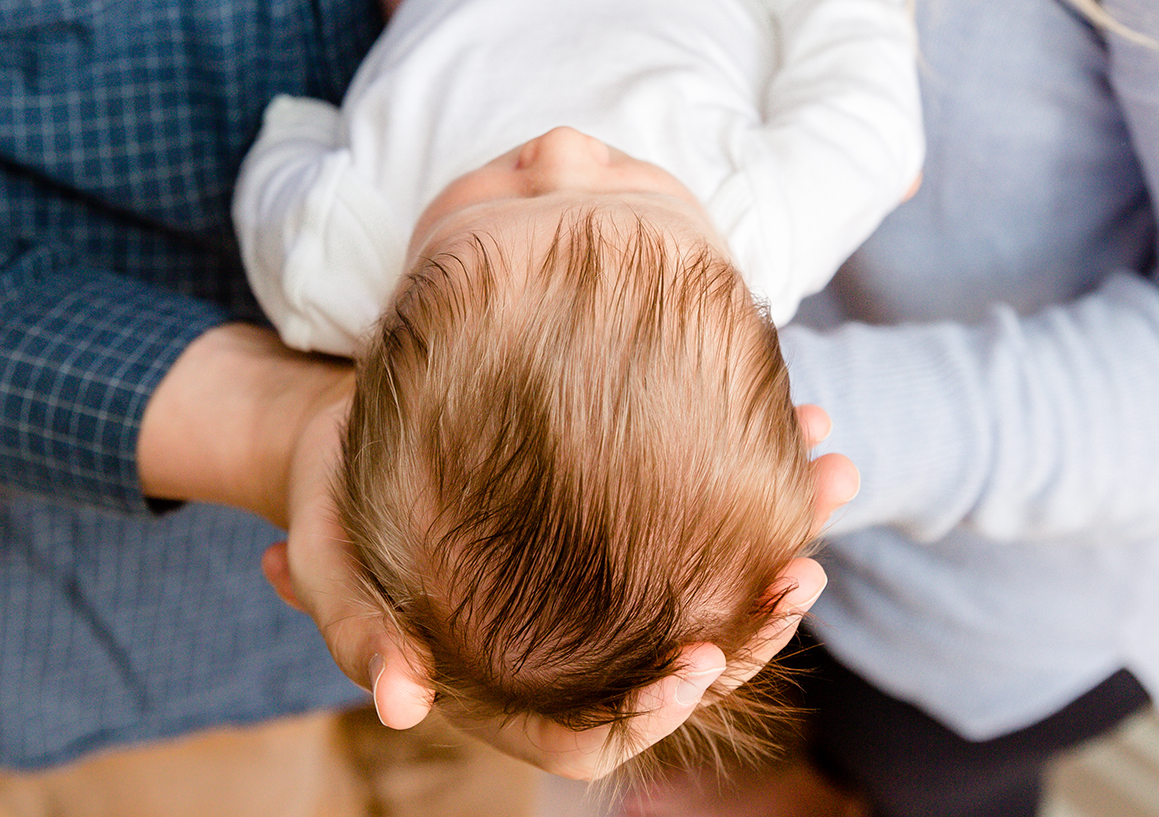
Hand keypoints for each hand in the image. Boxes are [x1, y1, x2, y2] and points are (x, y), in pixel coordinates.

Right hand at [265, 402, 858, 780]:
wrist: (349, 427)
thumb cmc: (330, 501)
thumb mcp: (323, 559)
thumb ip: (356, 630)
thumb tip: (397, 707)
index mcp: (502, 682)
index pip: (589, 739)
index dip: (648, 714)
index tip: (696, 663)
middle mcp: (567, 644)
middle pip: (678, 670)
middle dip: (748, 628)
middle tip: (801, 572)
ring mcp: (603, 583)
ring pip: (710, 592)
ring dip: (779, 545)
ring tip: (835, 473)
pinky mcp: (623, 519)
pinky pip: (703, 517)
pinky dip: (758, 475)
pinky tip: (807, 420)